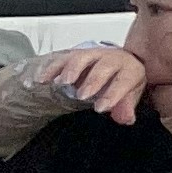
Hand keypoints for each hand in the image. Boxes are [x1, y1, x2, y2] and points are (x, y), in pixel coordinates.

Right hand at [22, 46, 146, 122]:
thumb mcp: (130, 94)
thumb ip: (126, 107)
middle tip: (82, 95)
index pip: (124, 81)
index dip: (113, 94)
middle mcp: (112, 59)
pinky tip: (42, 79)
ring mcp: (93, 54)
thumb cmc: (123, 80)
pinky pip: (62, 58)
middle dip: (92, 81)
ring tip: (62, 82)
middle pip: (103, 67)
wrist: (120, 61)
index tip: (100, 108)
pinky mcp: (76, 54)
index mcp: (129, 70)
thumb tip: (126, 118)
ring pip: (82, 57)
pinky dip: (51, 68)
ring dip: (71, 69)